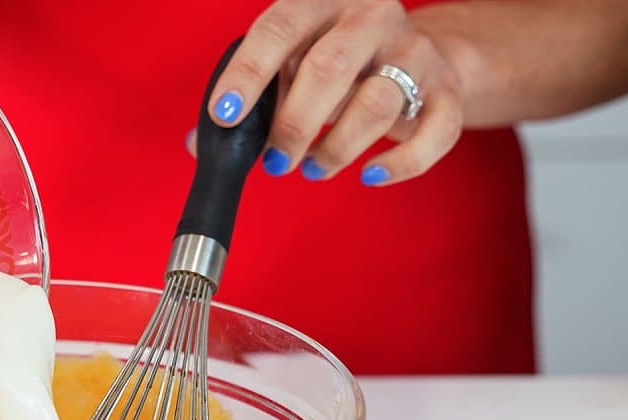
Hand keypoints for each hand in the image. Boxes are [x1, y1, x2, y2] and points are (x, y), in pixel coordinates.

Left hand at [195, 0, 462, 186]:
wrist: (414, 55)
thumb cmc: (334, 63)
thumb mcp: (288, 66)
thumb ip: (249, 100)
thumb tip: (199, 144)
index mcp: (320, 2)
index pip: (278, 29)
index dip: (248, 74)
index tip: (224, 115)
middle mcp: (370, 17)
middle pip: (328, 68)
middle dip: (293, 125)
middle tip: (274, 162)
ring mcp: (413, 52)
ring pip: (376, 103)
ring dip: (336, 148)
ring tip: (312, 167)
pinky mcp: (446, 90)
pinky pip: (434, 131)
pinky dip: (401, 163)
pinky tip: (371, 175)